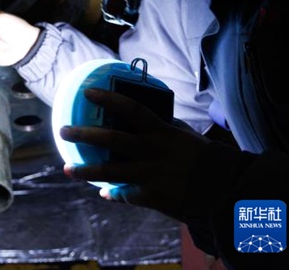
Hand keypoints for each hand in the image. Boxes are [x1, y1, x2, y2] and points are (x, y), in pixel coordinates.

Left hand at [59, 87, 210, 220]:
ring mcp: (151, 174)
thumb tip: (139, 115)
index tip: (87, 93)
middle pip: (111, 139)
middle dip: (83, 134)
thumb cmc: (204, 157)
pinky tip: (104, 193)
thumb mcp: (183, 136)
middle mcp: (152, 151)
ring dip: (85, 170)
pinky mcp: (153, 196)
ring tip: (67, 168)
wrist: (225, 189)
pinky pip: (126, 195)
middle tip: (63, 129)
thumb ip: (162, 127)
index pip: (130, 109)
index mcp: (161, 132)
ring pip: (109, 171)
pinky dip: (113, 194)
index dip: (108, 99)